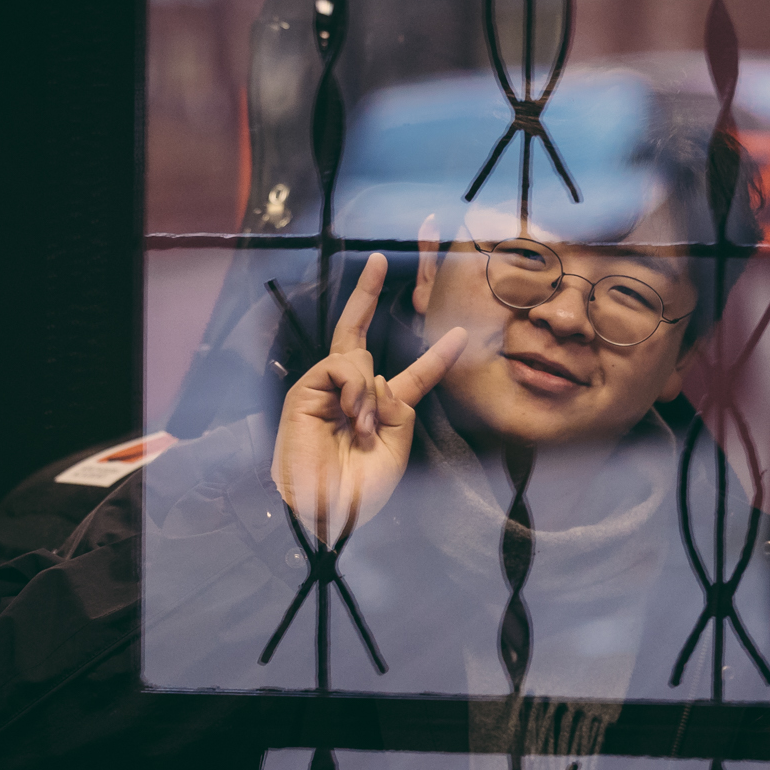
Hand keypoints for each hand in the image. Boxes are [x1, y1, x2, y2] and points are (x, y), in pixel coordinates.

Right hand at [271, 254, 466, 546]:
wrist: (326, 509)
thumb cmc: (360, 488)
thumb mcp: (396, 446)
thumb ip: (399, 405)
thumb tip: (380, 377)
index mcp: (383, 409)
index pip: (414, 374)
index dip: (438, 355)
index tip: (461, 334)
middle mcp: (353, 392)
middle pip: (360, 334)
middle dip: (368, 294)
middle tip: (379, 260)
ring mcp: (327, 388)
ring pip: (359, 358)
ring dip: (368, 394)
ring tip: (365, 429)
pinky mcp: (307, 389)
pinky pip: (341, 367)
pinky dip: (352, 389)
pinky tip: (351, 415)